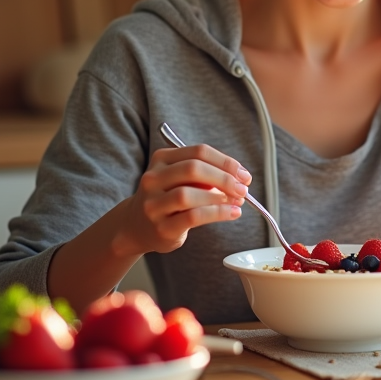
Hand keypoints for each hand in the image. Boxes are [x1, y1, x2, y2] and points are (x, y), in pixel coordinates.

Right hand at [115, 144, 250, 255]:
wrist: (137, 227)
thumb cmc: (168, 199)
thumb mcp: (181, 179)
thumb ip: (205, 174)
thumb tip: (240, 177)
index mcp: (161, 159)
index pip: (198, 152)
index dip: (225, 161)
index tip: (243, 174)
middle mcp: (153, 178)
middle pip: (193, 169)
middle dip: (224, 177)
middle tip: (243, 188)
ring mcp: (154, 204)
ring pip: (189, 194)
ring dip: (220, 197)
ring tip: (238, 201)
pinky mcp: (161, 227)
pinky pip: (193, 217)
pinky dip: (217, 214)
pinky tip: (232, 213)